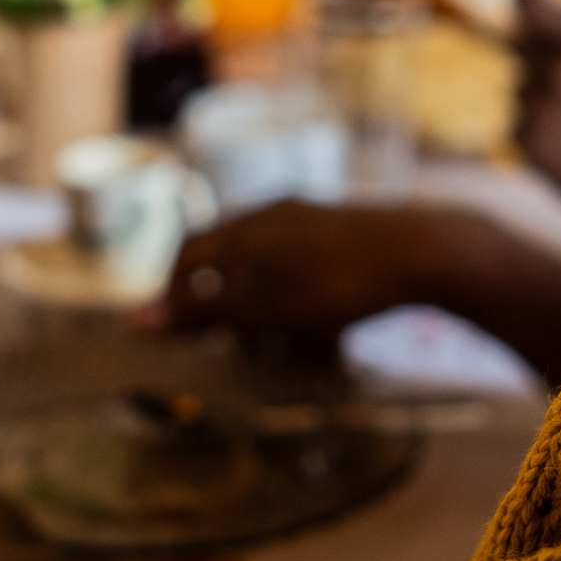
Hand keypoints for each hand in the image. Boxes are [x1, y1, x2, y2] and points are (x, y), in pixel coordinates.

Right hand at [159, 199, 480, 359]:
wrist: (424, 254)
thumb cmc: (335, 282)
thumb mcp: (261, 306)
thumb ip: (202, 312)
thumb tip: (135, 320)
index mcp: (246, 226)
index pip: (189, 252)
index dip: (175, 294)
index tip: (181, 334)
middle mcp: (275, 214)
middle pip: (231, 260)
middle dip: (229, 307)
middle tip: (240, 346)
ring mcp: (315, 221)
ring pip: (273, 268)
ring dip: (270, 309)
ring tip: (286, 346)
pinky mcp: (350, 234)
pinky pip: (311, 272)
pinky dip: (306, 304)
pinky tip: (328, 332)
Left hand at [514, 0, 560, 230]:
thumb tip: (519, 16)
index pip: (527, 2)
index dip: (524, 4)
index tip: (524, 5)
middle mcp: (559, 69)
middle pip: (521, 51)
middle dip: (540, 68)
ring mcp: (539, 106)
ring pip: (520, 92)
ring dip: (538, 106)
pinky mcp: (526, 139)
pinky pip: (517, 125)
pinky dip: (535, 136)